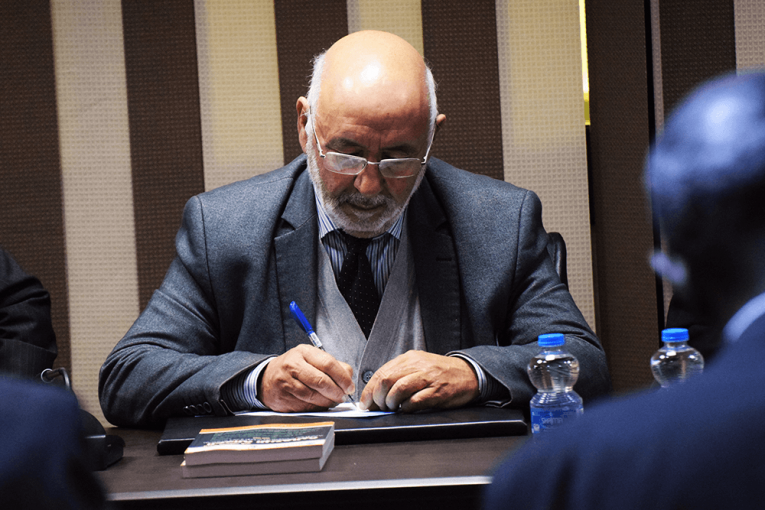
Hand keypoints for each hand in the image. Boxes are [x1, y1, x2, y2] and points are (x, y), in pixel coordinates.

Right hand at [259, 344, 354, 411]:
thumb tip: (348, 378)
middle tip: (343, 396)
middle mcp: (293, 364)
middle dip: (336, 392)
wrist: (267, 378)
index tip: (349, 386)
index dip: (342, 377)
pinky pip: (305, 405)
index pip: (328, 363)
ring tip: (333, 401)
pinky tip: (321, 405)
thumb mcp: (311, 359)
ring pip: (313, 395)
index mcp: (304, 352)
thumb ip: (332, 366)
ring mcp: (285, 381)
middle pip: (321, 381)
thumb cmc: (294, 368)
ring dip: (328, 401)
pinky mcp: (283, 397)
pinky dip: (317, 407)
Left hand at [359, 350, 479, 411]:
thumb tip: (376, 393)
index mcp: (408, 359)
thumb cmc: (440, 373)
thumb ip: (399, 375)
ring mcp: (427, 378)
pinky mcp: (437, 391)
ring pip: (398, 389)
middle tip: (379, 408)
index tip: (365, 403)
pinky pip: (416, 401)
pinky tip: (406, 410)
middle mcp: (416, 365)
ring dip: (391, 403)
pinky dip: (406, 408)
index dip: (369, 391)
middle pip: (386, 380)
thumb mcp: (418, 367)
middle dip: (378, 398)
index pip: (380, 373)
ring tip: (393, 408)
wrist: (468, 373)